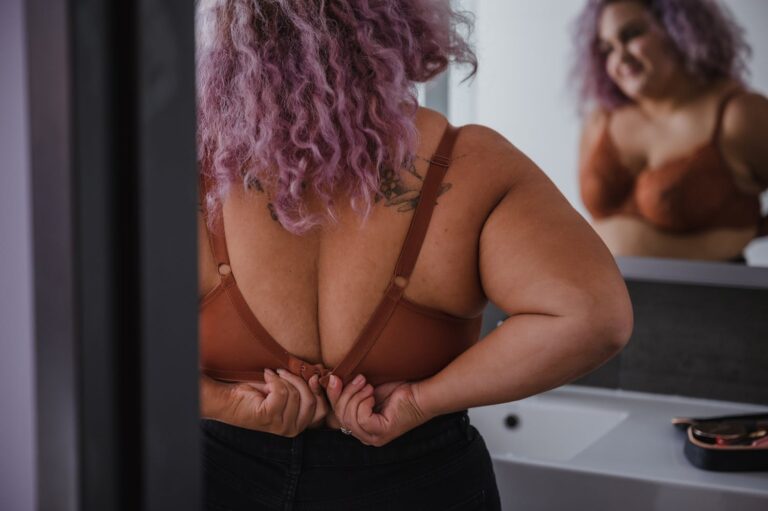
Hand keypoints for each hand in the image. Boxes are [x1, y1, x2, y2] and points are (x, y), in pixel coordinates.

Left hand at [200, 368, 327, 436]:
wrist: (230, 398)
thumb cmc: (258, 393)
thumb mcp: (287, 388)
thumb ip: (304, 385)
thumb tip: (320, 370)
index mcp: (300, 424)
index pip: (323, 409)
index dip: (320, 390)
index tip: (313, 374)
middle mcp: (293, 429)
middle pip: (311, 401)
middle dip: (299, 381)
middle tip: (283, 371)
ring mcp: (281, 426)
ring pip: (295, 394)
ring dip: (283, 379)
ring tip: (272, 375)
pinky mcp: (269, 417)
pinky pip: (281, 392)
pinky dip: (274, 380)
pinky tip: (266, 377)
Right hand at [325, 374, 433, 445]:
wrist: (420, 393)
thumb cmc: (397, 389)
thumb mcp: (367, 389)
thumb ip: (350, 389)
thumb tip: (329, 379)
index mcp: (360, 427)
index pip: (337, 414)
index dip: (332, 396)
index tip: (332, 376)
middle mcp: (365, 436)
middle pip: (340, 416)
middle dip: (345, 393)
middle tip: (360, 378)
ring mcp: (373, 438)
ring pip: (349, 418)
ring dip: (356, 396)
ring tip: (369, 386)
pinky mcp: (381, 434)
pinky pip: (361, 419)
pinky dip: (364, 404)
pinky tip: (373, 396)